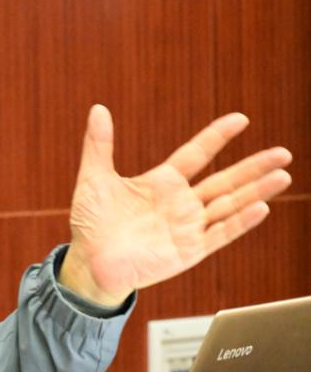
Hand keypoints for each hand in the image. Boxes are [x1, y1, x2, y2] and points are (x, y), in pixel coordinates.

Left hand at [61, 105, 292, 304]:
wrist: (88, 262)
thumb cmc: (90, 223)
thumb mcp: (94, 178)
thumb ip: (99, 144)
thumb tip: (98, 109)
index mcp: (162, 183)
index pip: (196, 154)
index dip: (217, 137)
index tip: (241, 119)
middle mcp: (180, 203)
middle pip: (225, 180)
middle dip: (254, 166)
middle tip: (283, 152)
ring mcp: (187, 227)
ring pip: (230, 205)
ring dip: (257, 191)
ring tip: (283, 174)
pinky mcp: (188, 251)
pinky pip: (220, 234)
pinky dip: (240, 222)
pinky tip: (261, 208)